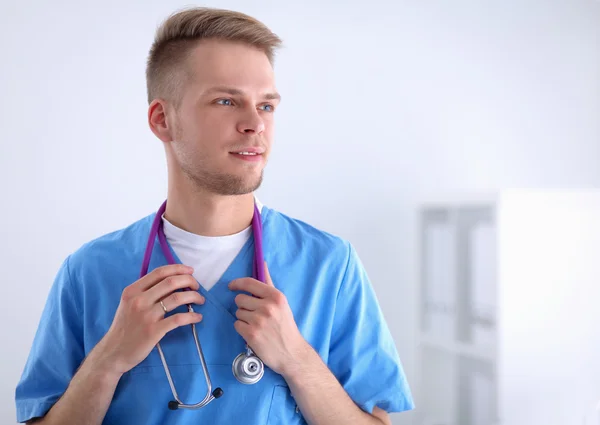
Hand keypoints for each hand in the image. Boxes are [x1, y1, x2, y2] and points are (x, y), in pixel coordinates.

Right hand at [93, 264, 204, 374]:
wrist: (113, 352)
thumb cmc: (125, 327)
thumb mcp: (129, 304)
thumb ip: (146, 292)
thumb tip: (172, 282)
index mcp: (133, 290)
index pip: (159, 272)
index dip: (178, 269)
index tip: (190, 271)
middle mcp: (139, 300)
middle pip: (171, 282)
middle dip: (189, 281)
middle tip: (197, 287)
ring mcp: (146, 316)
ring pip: (177, 298)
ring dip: (194, 297)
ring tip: (200, 300)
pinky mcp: (154, 331)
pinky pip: (178, 319)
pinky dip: (192, 316)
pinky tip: (197, 317)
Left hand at [228, 262, 308, 376]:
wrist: (292, 352)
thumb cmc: (286, 326)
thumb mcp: (281, 303)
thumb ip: (269, 284)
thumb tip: (262, 263)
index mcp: (276, 297)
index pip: (250, 283)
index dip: (238, 283)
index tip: (232, 286)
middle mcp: (267, 307)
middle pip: (240, 299)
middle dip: (244, 306)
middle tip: (255, 315)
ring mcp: (259, 321)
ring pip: (238, 312)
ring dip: (244, 318)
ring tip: (256, 325)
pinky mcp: (251, 334)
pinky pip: (237, 324)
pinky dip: (242, 329)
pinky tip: (253, 333)